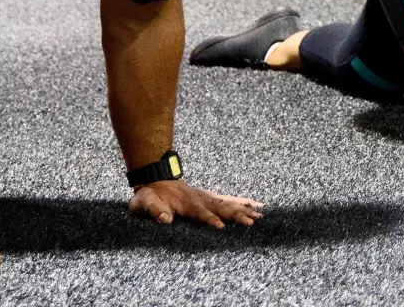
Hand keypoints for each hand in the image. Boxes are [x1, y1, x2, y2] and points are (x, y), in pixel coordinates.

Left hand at [128, 180, 263, 228]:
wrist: (153, 177)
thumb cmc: (148, 195)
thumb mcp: (144, 202)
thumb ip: (154, 210)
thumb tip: (165, 219)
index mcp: (184, 202)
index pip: (199, 212)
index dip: (208, 219)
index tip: (220, 226)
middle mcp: (198, 198)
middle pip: (219, 206)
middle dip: (234, 214)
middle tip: (250, 222)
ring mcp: (205, 197)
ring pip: (226, 203)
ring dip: (242, 209)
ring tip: (260, 215)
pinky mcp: (208, 198)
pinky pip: (227, 200)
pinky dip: (242, 202)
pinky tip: (255, 205)